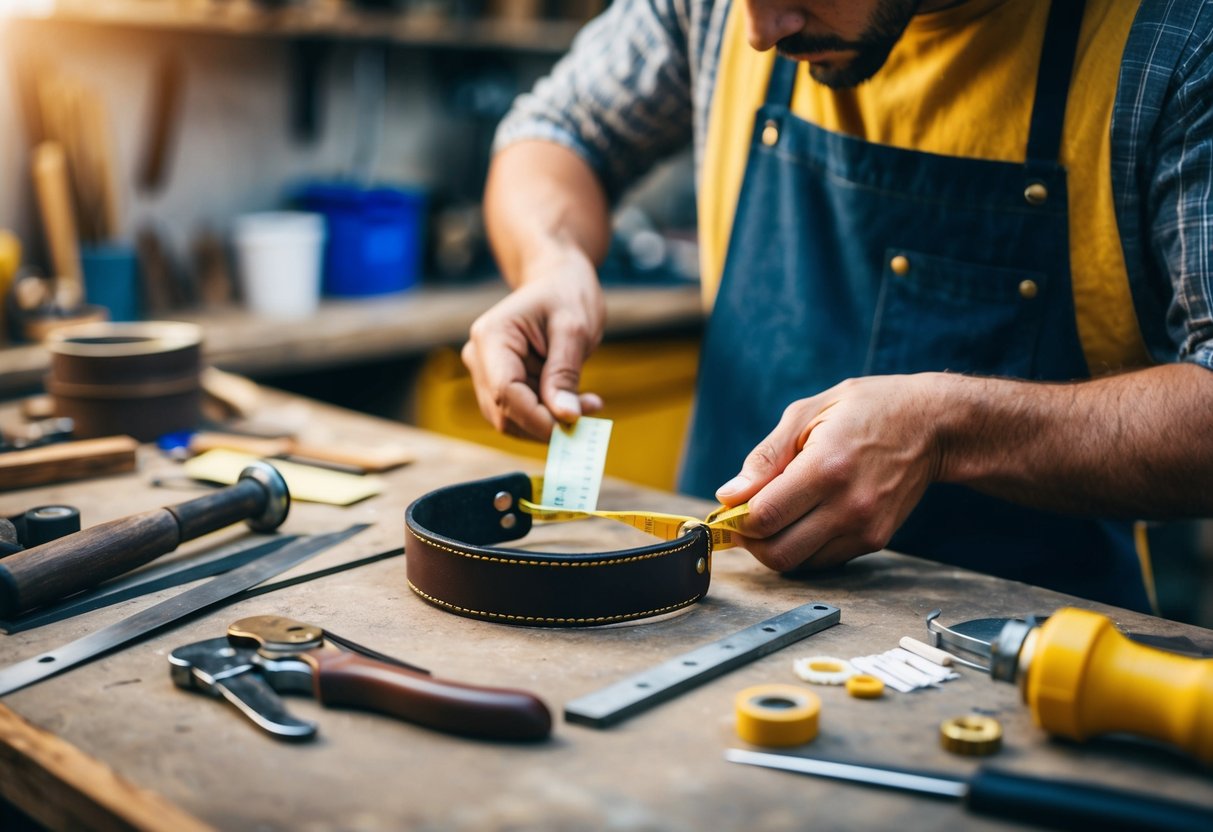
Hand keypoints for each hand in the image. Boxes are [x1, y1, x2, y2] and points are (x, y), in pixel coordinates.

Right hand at [462, 247, 605, 440]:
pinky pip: (521, 414)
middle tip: (590, 415)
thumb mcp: (574, 328)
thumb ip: (565, 373)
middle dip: (546, 423)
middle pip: (504, 412)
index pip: (505, 392)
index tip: (574, 427)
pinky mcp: (500, 384)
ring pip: (511, 420)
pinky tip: (577, 402)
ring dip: (550, 422)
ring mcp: (486, 373)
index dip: (537, 418)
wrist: (558, 281)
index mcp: (492, 337)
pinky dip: (549, 416)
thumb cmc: (567, 295)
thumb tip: (565, 417)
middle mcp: (479, 357)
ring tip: (588, 404)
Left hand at [715, 375, 946, 571]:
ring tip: (778, 515)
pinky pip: (823, 560)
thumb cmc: (867, 409)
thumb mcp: (808, 413)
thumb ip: (766, 457)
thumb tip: (729, 494)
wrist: (932, 425)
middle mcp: (848, 506)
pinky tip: (805, 518)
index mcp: (826, 468)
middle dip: (751, 541)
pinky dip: (803, 547)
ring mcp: (865, 528)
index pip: (764, 517)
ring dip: (776, 546)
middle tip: (747, 519)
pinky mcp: (875, 540)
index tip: (730, 507)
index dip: (736, 518)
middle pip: (778, 553)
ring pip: (799, 564)